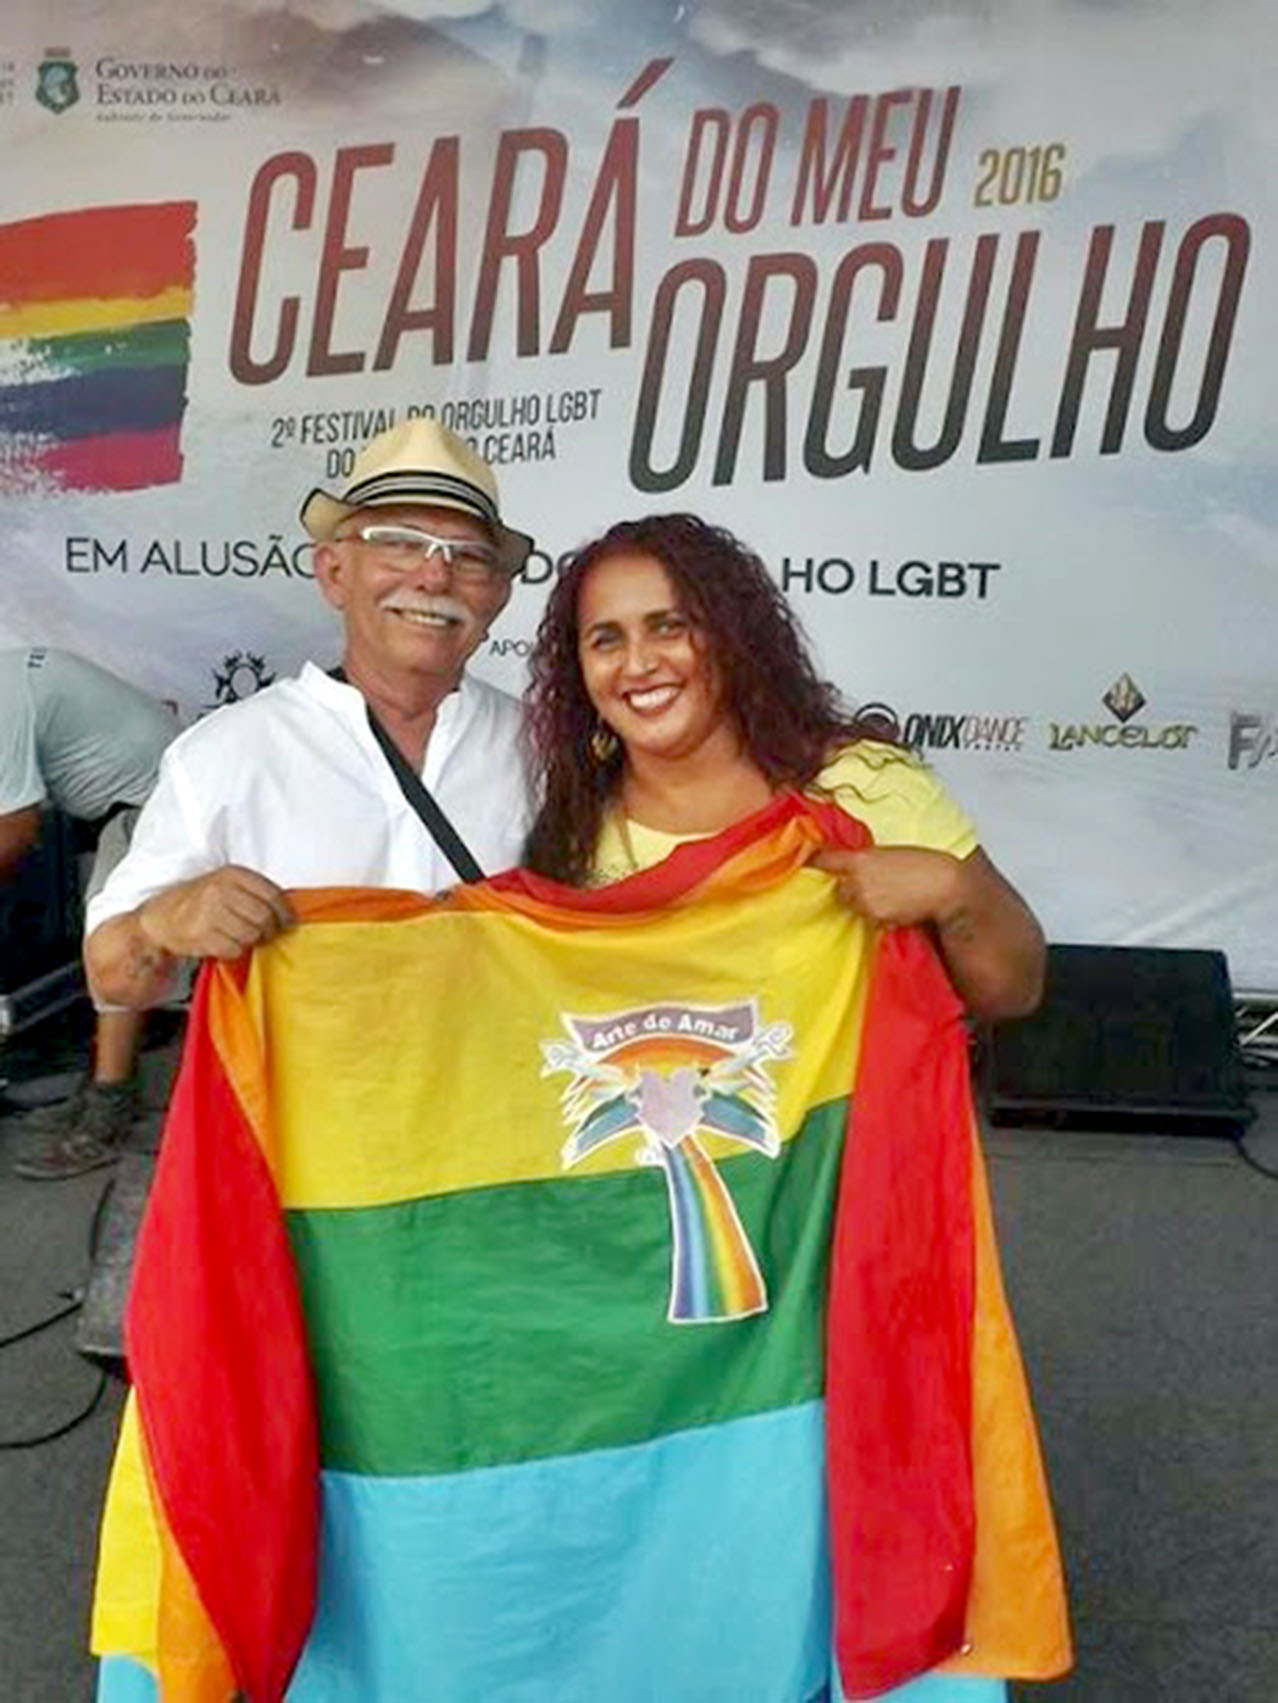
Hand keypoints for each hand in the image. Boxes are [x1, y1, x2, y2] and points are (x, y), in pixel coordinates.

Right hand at [136, 866, 295, 960]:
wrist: (162, 917)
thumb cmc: (201, 900)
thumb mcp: (227, 884)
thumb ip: (255, 892)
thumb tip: (289, 911)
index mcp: (233, 874)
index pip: (273, 894)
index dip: (285, 913)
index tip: (288, 922)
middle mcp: (221, 890)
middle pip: (264, 917)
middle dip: (270, 930)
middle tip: (265, 934)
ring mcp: (210, 913)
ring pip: (252, 935)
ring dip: (251, 941)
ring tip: (241, 936)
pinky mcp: (202, 935)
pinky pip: (235, 949)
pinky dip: (234, 950)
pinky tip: (225, 942)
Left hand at [808, 844, 964, 929]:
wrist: (945, 886)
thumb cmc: (924, 864)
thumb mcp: (889, 853)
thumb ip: (865, 859)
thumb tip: (850, 867)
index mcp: (859, 859)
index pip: (824, 860)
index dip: (814, 861)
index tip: (806, 862)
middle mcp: (856, 882)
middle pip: (838, 887)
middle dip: (849, 886)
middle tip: (874, 882)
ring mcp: (864, 903)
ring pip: (852, 903)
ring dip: (863, 901)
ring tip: (889, 894)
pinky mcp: (875, 919)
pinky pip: (868, 917)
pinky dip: (876, 913)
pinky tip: (895, 905)